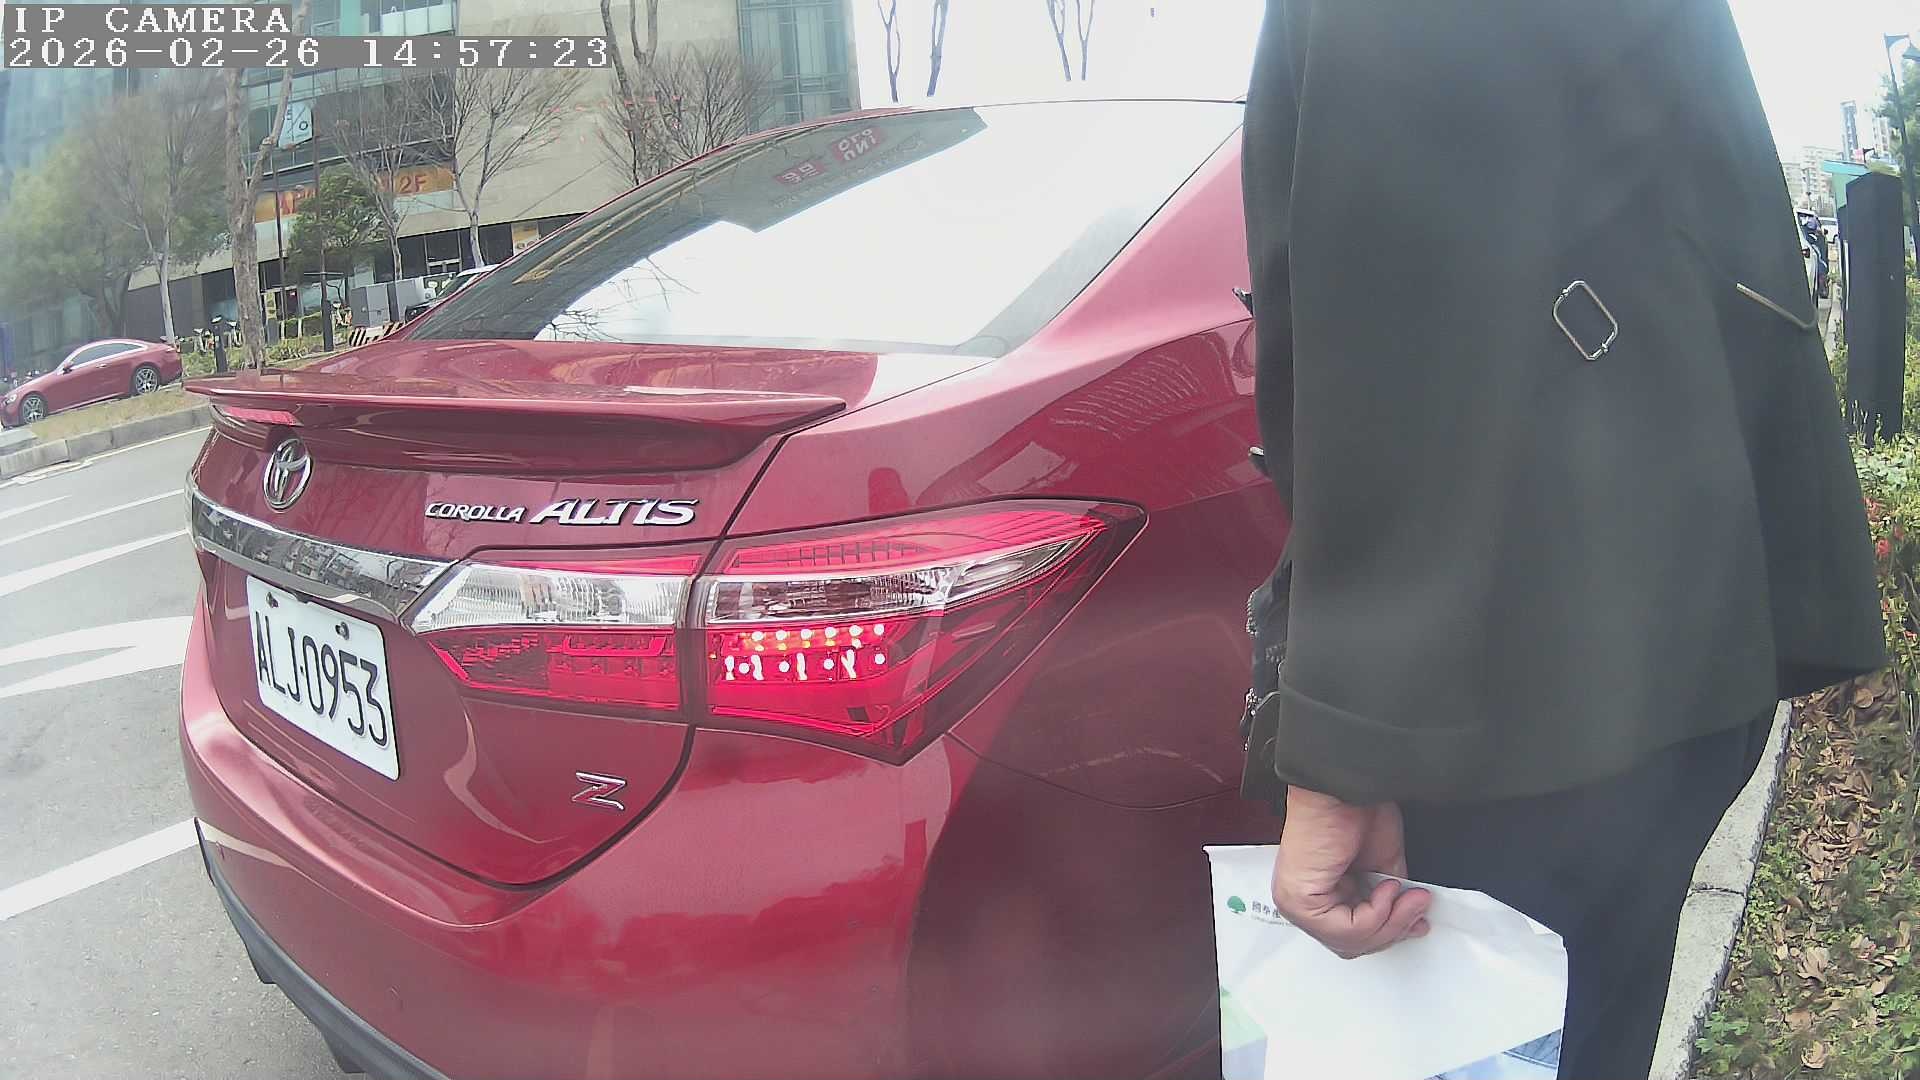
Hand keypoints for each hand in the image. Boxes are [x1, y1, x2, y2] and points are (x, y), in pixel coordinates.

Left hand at [1270, 787, 1431, 958]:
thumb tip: (1408, 920)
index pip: (1350, 936)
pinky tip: (1385, 886)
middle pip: (1351, 944)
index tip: (1417, 920)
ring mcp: (1296, 903)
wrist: (1343, 785)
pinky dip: (1376, 912)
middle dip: (1392, 929)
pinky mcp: (1300, 899)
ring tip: (1405, 894)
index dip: (1389, 931)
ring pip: (1349, 941)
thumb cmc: (1355, 809)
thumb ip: (1388, 900)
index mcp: (1316, 893)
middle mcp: (1301, 902)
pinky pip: (1345, 929)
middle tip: (1417, 908)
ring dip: (1390, 920)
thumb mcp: (1382, 866)